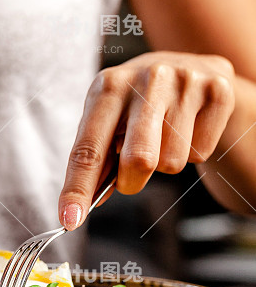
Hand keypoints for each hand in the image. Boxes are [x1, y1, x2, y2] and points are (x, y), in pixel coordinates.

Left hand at [58, 51, 234, 228]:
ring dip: (165, 163)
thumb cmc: (140, 103)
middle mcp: (145, 79)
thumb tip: (82, 208)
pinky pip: (199, 154)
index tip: (70, 220)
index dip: (78, 188)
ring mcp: (184, 82)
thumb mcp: (111, 119)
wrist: (193, 66)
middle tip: (132, 174)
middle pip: (138, 161)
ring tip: (165, 135)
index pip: (88, 149)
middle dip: (132, 182)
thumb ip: (97, 161)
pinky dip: (192, 152)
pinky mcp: (217, 91)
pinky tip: (189, 127)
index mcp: (107, 86)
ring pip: (171, 163)